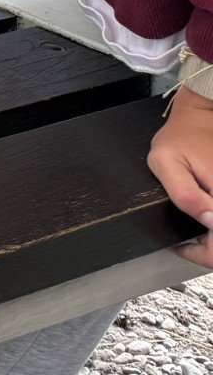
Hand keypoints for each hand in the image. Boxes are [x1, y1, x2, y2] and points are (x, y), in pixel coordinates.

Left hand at [151, 86, 212, 266]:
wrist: (201, 119)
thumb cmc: (179, 139)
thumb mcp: (166, 162)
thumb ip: (186, 195)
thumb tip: (210, 221)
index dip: (202, 255)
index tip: (182, 248)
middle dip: (211, 252)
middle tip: (188, 246)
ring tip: (197, 238)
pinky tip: (207, 225)